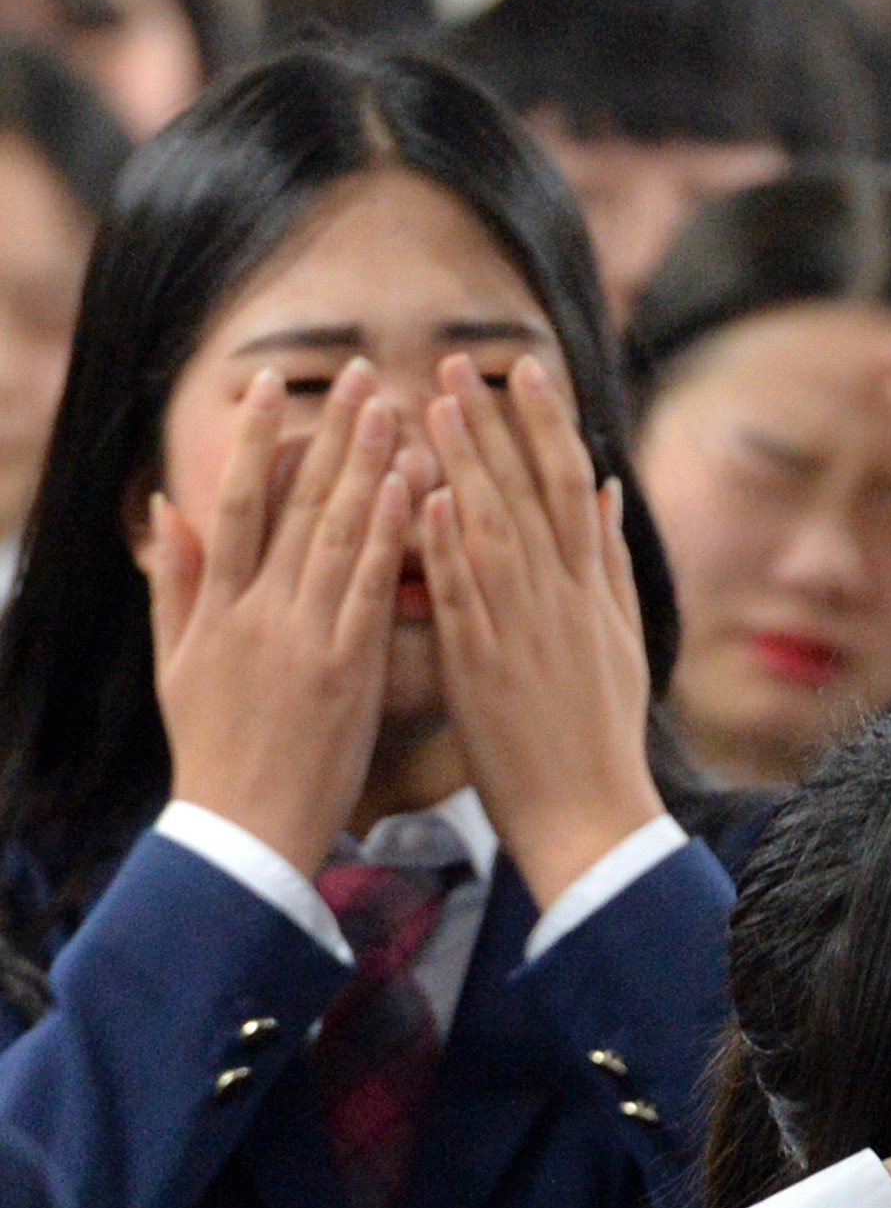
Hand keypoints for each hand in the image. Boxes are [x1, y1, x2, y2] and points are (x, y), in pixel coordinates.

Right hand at [146, 358, 408, 879]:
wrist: (245, 835)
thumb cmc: (213, 755)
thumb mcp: (175, 667)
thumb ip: (175, 584)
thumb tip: (164, 506)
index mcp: (216, 608)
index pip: (235, 502)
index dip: (253, 438)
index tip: (272, 383)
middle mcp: (257, 612)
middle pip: (295, 504)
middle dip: (328, 433)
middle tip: (359, 372)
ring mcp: (304, 640)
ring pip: (337, 536)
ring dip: (366, 466)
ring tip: (393, 407)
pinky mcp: (347, 673)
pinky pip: (371, 590)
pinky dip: (389, 537)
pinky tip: (410, 489)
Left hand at [423, 352, 664, 911]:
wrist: (589, 817)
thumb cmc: (601, 733)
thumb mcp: (622, 638)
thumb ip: (611, 561)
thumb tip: (609, 490)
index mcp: (591, 588)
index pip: (568, 485)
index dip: (544, 424)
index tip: (521, 370)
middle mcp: (559, 598)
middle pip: (525, 492)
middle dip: (492, 424)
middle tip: (458, 362)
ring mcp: (520, 631)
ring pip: (489, 531)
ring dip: (461, 464)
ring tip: (431, 405)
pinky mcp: (482, 669)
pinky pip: (460, 597)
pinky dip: (443, 546)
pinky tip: (422, 498)